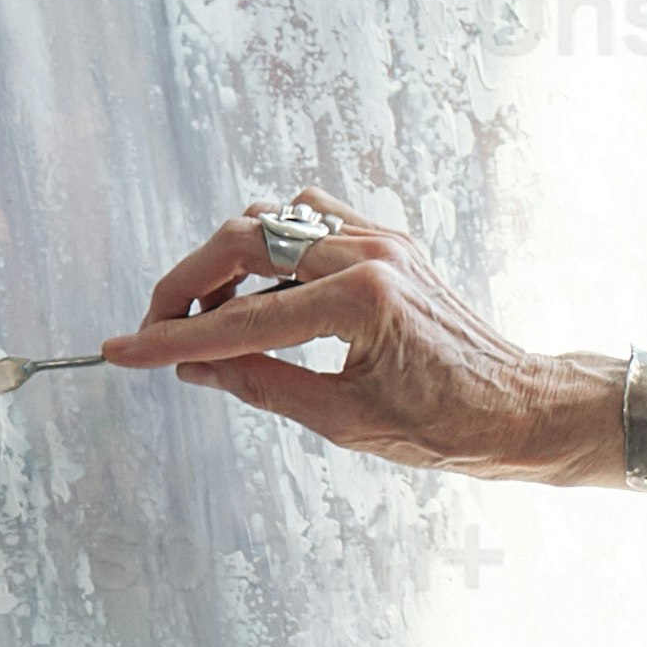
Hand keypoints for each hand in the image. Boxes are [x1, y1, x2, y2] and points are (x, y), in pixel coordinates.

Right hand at [112, 205, 616, 485]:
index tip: (123, 350)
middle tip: (156, 326)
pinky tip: (259, 293)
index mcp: (361, 303)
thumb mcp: (345, 421)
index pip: (242, 320)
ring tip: (205, 316)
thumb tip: (192, 367)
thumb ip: (260, 386)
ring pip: (274, 219)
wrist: (522, 407)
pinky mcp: (389, 241)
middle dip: (187, 282)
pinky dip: (271, 247)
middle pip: (244, 239)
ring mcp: (382, 239)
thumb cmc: (450, 427)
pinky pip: (311, 219)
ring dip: (227, 261)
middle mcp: (370, 253)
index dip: (173, 339)